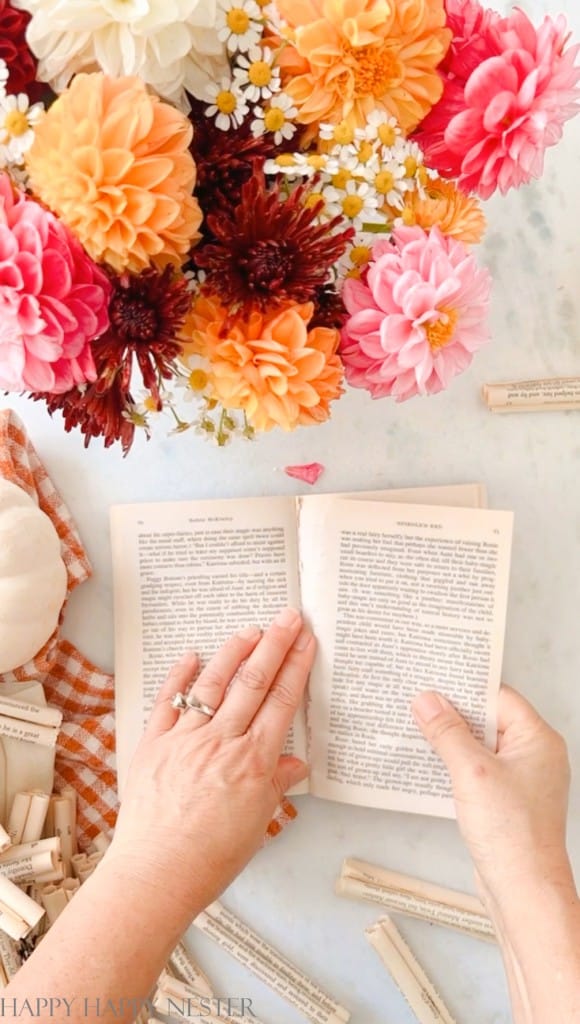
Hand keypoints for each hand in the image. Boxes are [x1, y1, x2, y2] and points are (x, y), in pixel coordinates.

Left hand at [109, 608, 314, 919]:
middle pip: (254, 682)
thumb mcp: (257, 823)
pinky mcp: (154, 745)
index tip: (306, 641)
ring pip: (214, 685)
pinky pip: (168, 703)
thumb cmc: (209, 858)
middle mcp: (221, 742)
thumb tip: (295, 763)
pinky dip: (180, 678)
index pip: (282, 702)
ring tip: (251, 629)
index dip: (297, 667)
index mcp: (253, 762)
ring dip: (234, 652)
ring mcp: (186, 740)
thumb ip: (276, 785)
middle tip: (289, 617)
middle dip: (275, 645)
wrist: (157, 874)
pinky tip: (191, 656)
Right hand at [412, 686, 572, 910]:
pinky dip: (456, 765)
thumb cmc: (512, 835)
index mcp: (538, 740)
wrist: (523, 892)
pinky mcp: (506, 800)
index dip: (463, 689)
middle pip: (487, 719)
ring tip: (417, 731)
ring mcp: (521, 779)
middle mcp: (534, 755)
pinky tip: (431, 765)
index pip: (498, 697)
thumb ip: (447, 732)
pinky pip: (478, 770)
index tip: (431, 683)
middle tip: (417, 704)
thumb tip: (427, 701)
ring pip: (480, 746)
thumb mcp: (472, 772)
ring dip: (451, 741)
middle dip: (452, 714)